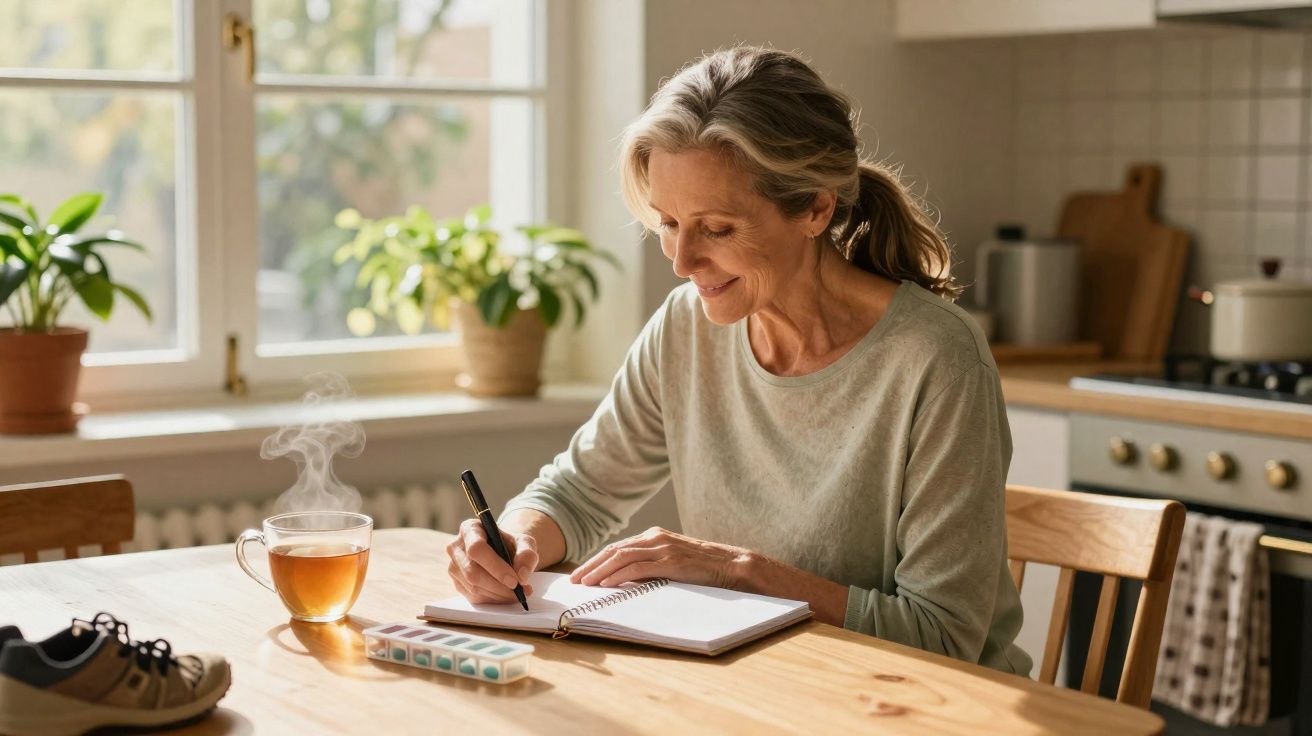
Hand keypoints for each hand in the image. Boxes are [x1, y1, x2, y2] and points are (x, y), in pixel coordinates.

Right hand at [446, 519, 537, 603]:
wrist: (501, 552)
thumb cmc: (510, 544)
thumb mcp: (524, 542)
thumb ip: (527, 554)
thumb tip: (522, 575)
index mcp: (470, 529)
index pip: (477, 548)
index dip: (496, 567)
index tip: (515, 580)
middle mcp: (456, 547)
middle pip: (472, 571)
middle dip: (499, 585)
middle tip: (520, 590)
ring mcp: (454, 567)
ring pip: (473, 587)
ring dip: (499, 594)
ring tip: (518, 593)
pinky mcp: (457, 583)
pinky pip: (473, 597)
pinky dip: (493, 599)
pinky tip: (506, 595)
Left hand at [570, 527, 751, 588]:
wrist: (732, 565)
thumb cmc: (703, 568)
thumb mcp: (672, 562)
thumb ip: (651, 565)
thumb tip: (624, 580)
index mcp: (654, 536)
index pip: (617, 548)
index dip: (595, 561)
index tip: (580, 575)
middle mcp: (655, 538)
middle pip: (614, 550)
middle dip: (590, 566)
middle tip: (573, 581)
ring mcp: (663, 548)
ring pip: (621, 557)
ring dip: (599, 572)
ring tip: (584, 584)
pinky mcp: (671, 562)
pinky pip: (638, 568)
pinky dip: (619, 576)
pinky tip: (607, 585)